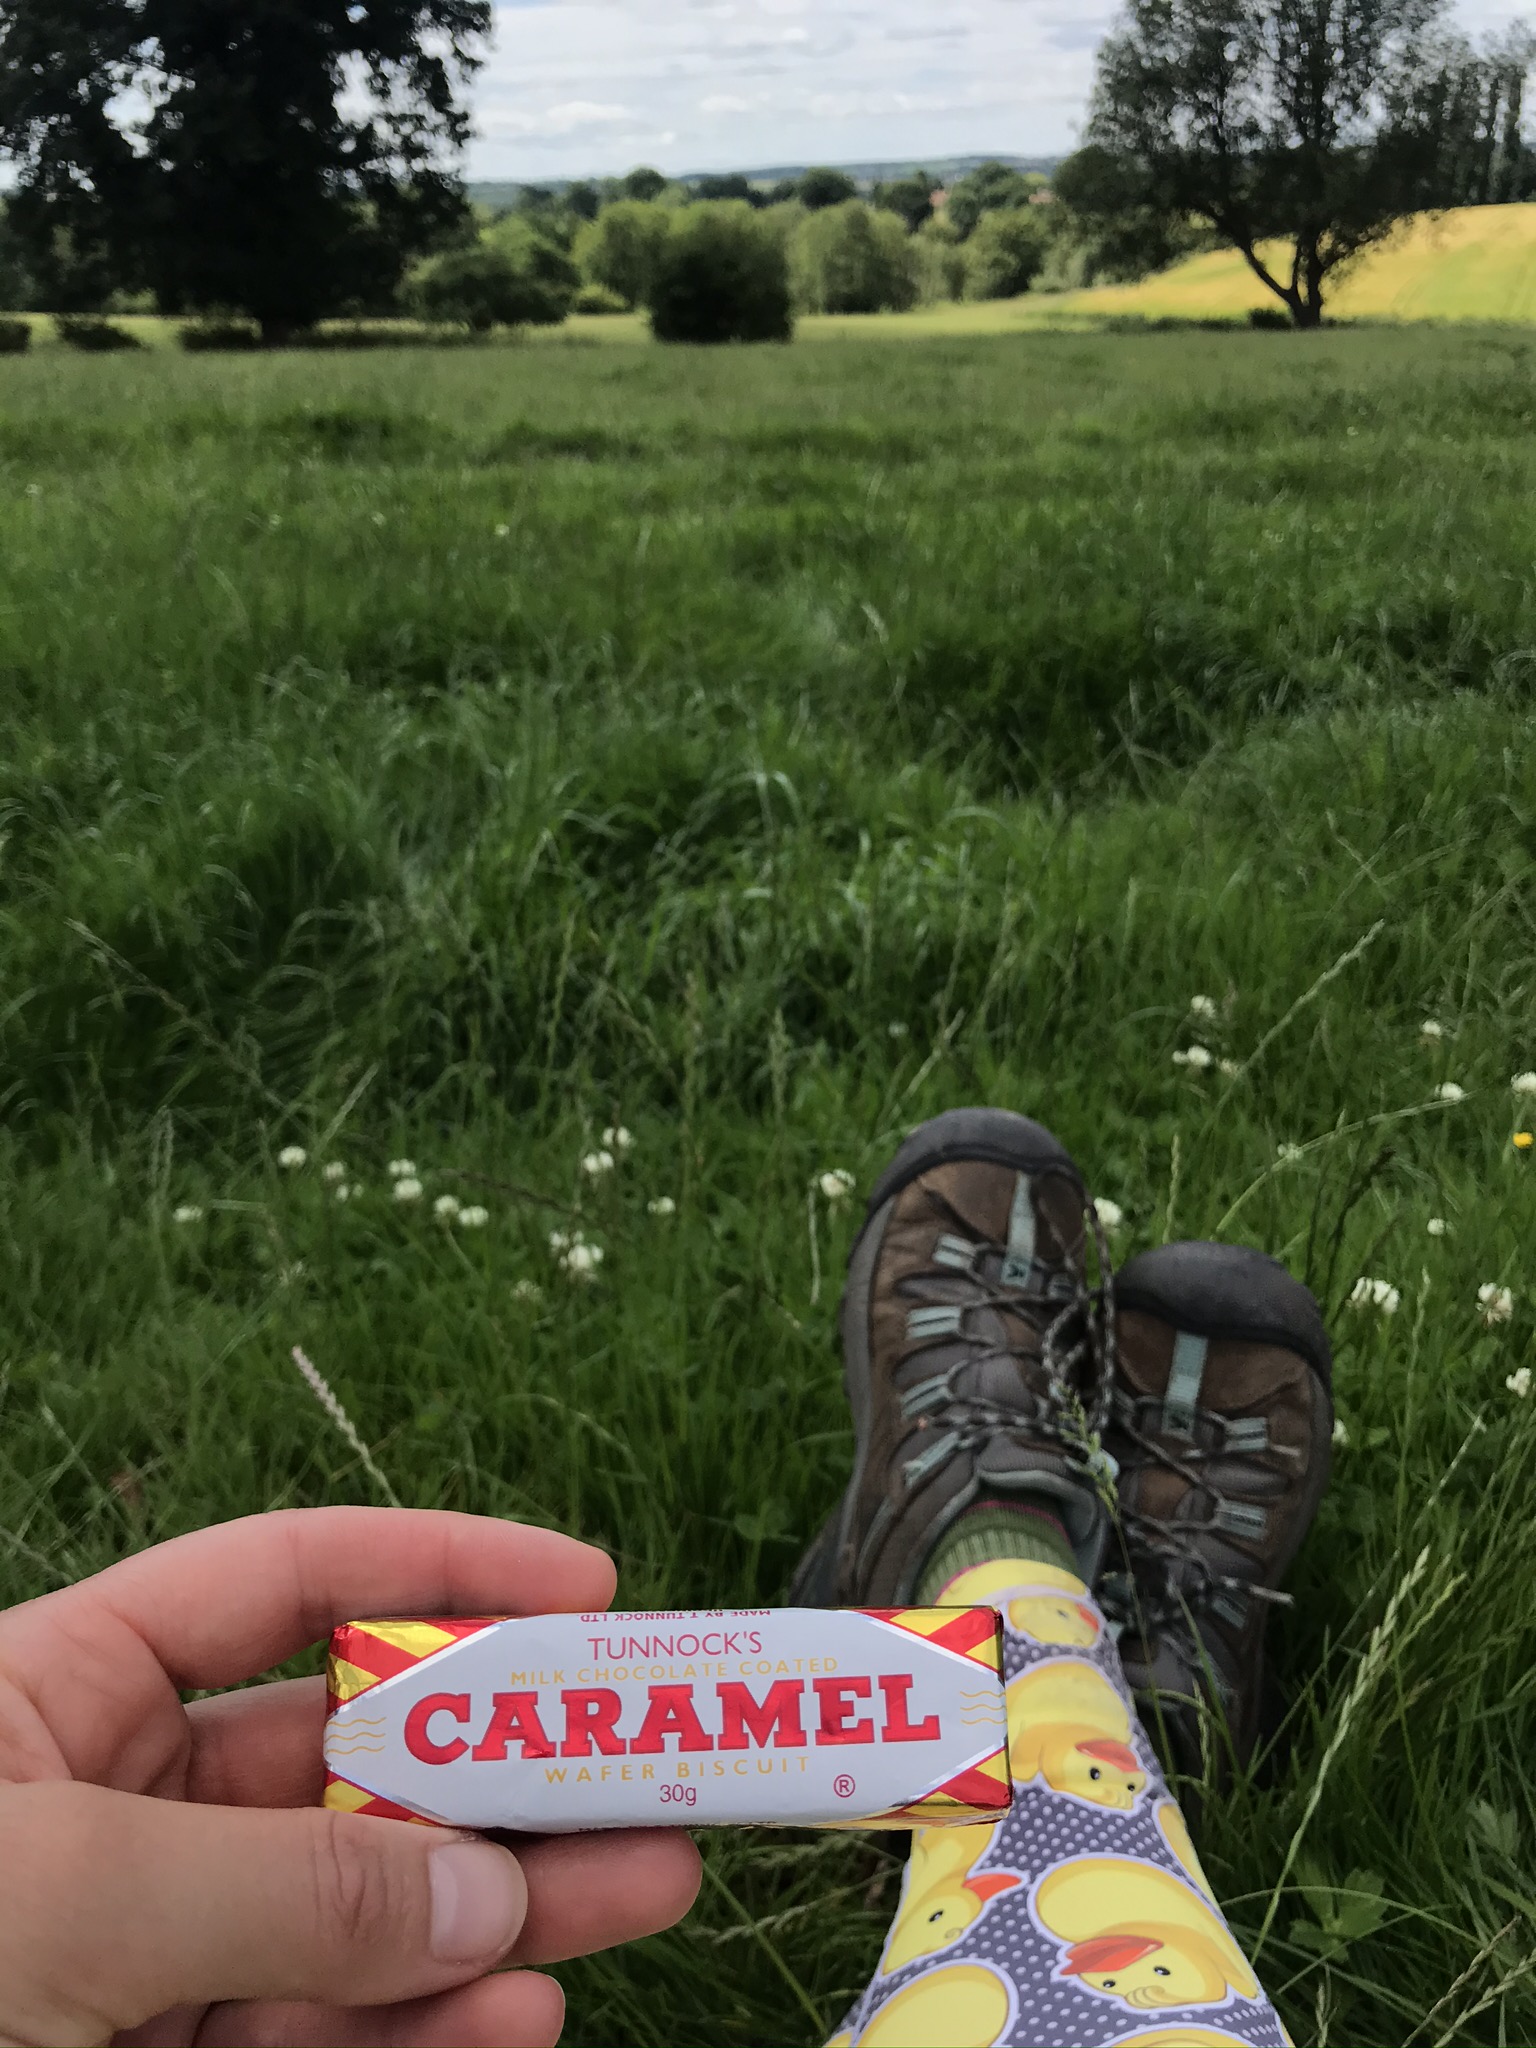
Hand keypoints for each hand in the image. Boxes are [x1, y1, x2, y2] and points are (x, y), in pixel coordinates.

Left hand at [0, 1509, 700, 2046]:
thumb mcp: (62, 1896)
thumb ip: (282, 1890)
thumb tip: (487, 1888)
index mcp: (68, 1689)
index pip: (289, 1585)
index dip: (442, 1566)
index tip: (585, 1582)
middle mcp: (119, 1806)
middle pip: (354, 1758)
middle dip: (503, 1762)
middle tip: (651, 1766)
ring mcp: (145, 1950)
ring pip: (356, 1908)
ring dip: (495, 1907)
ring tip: (638, 1892)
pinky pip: (315, 2031)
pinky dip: (417, 2028)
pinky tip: (511, 2019)